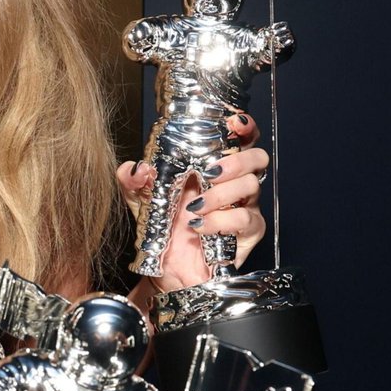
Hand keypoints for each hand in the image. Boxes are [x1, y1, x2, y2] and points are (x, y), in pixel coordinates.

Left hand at [117, 112, 269, 292]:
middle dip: (237, 160)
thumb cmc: (161, 227)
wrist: (166, 267)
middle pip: (257, 158)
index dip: (243, 127)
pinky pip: (245, 219)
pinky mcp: (247, 233)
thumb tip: (137, 167)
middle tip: (210, 171)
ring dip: (220, 194)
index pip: (240, 139)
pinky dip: (220, 220)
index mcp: (212, 166)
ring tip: (193, 208)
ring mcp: (244, 207)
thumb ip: (132, 180)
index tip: (233, 124)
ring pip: (252, 187)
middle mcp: (233, 183)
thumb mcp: (140, 199)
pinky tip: (198, 226)